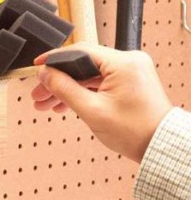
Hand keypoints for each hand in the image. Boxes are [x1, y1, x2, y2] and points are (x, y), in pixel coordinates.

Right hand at [31, 43, 171, 162]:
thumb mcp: (92, 110)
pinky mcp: (130, 82)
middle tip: (39, 94)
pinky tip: (66, 104)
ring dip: (68, 88)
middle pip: (82, 64)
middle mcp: (129, 62)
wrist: (160, 148)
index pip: (80, 51)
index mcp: (123, 63)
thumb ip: (65, 89)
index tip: (38, 66)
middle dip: (58, 80)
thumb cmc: (136, 132)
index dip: (55, 59)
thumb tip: (45, 74)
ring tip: (48, 104)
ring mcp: (130, 72)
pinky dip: (83, 91)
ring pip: (89, 74)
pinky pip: (99, 81)